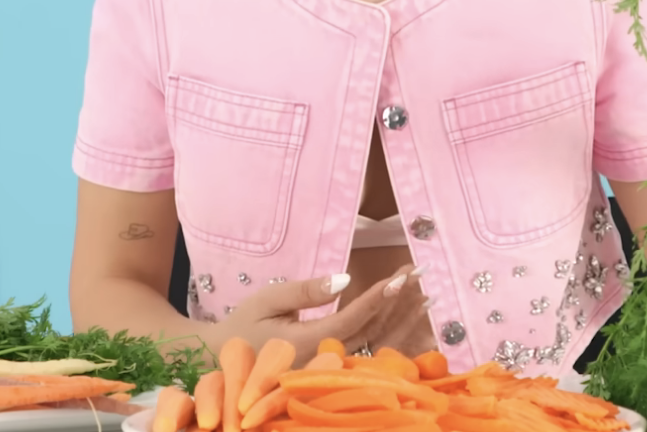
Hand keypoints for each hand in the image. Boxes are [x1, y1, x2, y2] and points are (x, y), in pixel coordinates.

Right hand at [215, 265, 428, 357]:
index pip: (353, 318)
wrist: (223, 362)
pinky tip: (411, 324)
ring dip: (402, 320)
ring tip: (423, 295)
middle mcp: (324, 360)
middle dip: (399, 302)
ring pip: (375, 346)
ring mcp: (330, 370)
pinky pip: (369, 356)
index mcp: (307, 342)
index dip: (380, 298)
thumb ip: (305, 290)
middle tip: (419, 274)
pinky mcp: (332, 372)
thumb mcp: (268, 299)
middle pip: (372, 333)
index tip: (403, 276)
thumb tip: (345, 280)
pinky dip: (393, 338)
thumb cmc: (244, 325)